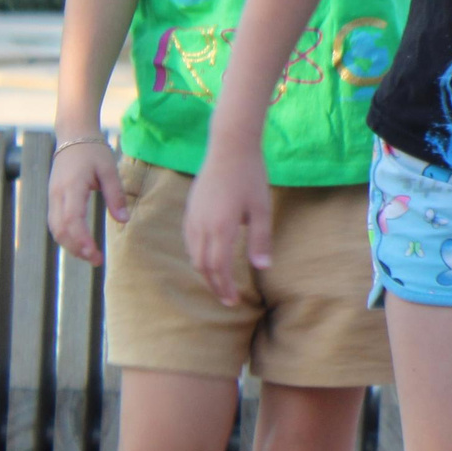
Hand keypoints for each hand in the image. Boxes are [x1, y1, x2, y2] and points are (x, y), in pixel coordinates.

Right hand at [48, 138, 126, 263]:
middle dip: (76, 248)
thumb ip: (116, 195)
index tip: (94, 254)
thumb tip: (124, 220)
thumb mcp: (109, 170)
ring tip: (89, 256)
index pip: (72, 220)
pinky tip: (79, 244)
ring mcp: (52, 197)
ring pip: (55, 228)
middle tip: (96, 261)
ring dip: (70, 245)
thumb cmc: (94, 151)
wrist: (73, 136)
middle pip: (60, 229)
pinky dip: (66, 236)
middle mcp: (57, 195)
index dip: (81, 239)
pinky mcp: (54, 198)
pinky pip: (55, 222)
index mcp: (71, 187)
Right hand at [183, 145, 271, 307]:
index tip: (232, 301)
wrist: (229, 148)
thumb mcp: (262, 209)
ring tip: (219, 282)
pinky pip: (189, 241)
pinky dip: (198, 256)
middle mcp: (201, 226)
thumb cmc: (250, 177)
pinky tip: (209, 259)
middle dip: (214, 285)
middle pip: (203, 265)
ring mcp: (192, 217)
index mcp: (220, 228)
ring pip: (193, 254)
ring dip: (205, 272)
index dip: (224, 288)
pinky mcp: (190, 210)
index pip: (218, 268)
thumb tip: (262, 268)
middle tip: (227, 299)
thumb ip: (260, 240)